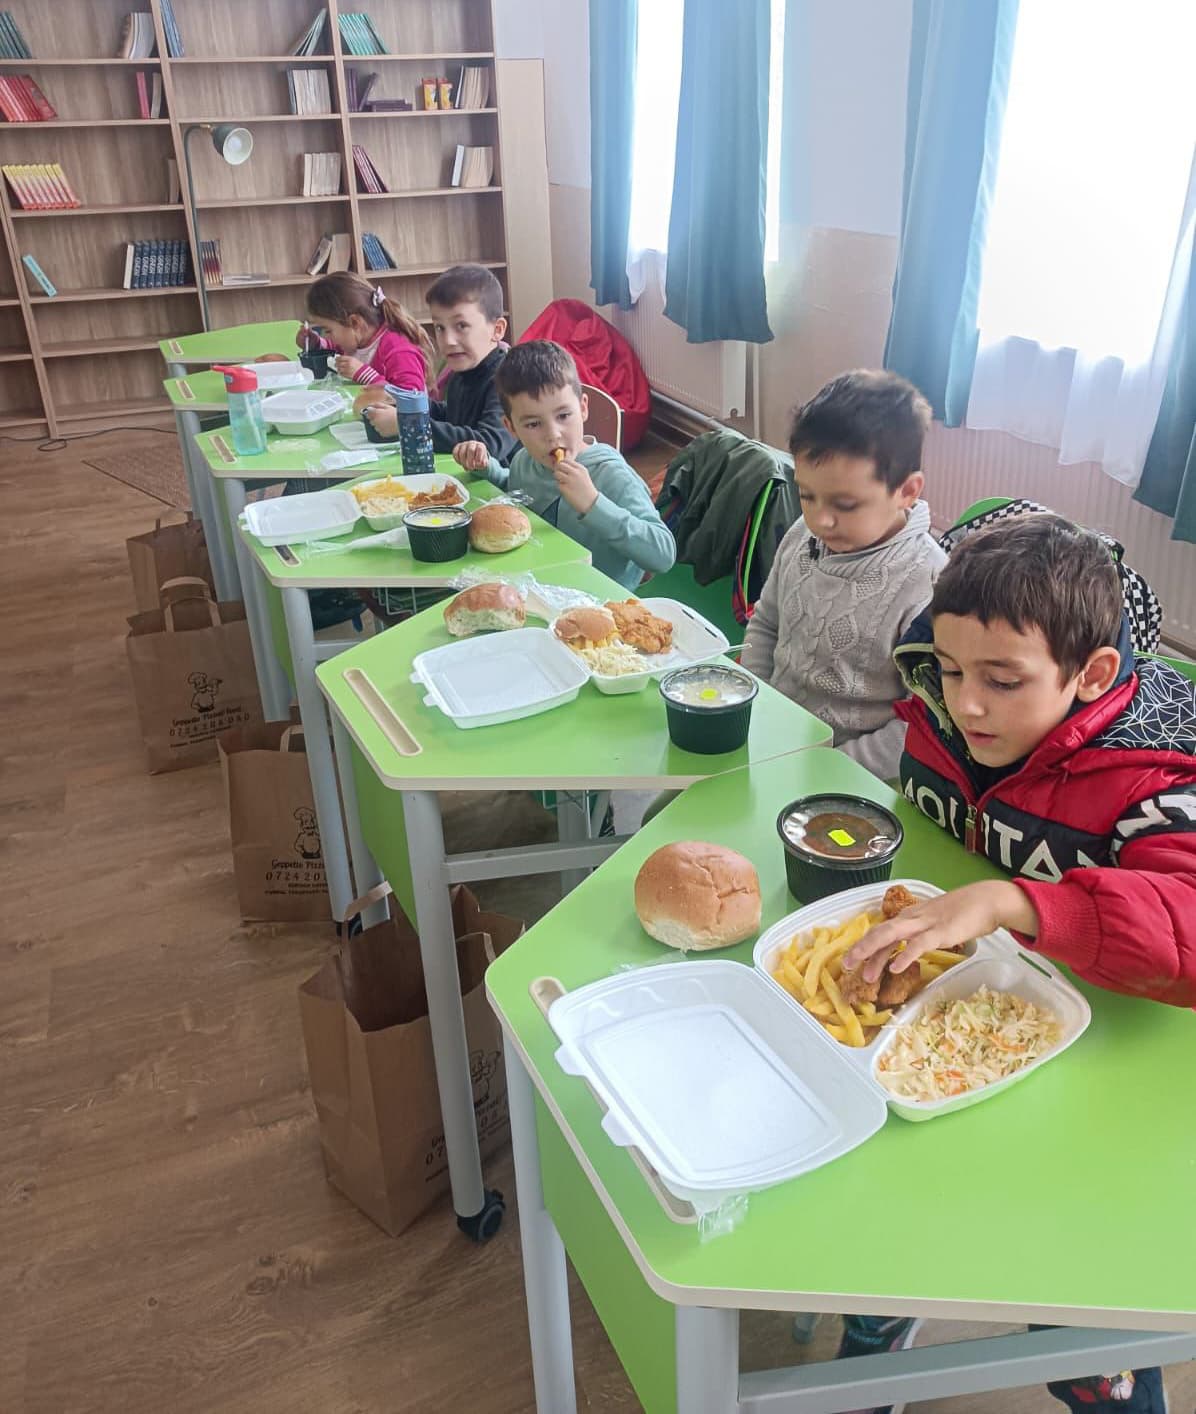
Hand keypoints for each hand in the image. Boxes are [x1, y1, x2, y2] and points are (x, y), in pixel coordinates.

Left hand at [334, 354, 363, 378]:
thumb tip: (341, 359)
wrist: (365, 374)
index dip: (337, 358)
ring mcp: (347, 370)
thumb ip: (348, 359)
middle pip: (338, 363)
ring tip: (339, 368)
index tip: (336, 359)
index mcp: (350, 359)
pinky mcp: (347, 375)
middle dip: (336, 364)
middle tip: (336, 364)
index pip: (340, 358)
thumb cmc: (361, 367)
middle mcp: (347, 364)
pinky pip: (341, 374)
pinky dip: (340, 373)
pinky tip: (342, 372)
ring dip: (338, 369)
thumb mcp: (355, 360)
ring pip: (338, 369)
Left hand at [364, 404, 396, 437]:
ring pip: (375, 426)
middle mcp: (375, 421)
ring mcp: (378, 428)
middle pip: (371, 420)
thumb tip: (369, 406)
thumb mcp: (387, 406)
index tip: (375, 411)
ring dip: (378, 424)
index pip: (368, 412)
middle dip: (375, 418)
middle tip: (384, 417)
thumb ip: (377, 405)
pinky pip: (380, 431)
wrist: (404, 424)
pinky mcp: (382, 434)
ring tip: (387, 422)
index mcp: (376, 413)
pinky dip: (383, 429)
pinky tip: (389, 426)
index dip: (371, 411)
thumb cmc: (396, 414)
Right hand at [453, 440, 489, 471]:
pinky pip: (455, 453)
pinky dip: (457, 460)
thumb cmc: (479, 459)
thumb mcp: (484, 462)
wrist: (473, 456)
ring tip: (466, 468)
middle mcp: (472, 443)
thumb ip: (484, 463)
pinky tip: (461, 464)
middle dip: (470, 460)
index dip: (479, 456)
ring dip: (463, 462)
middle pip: (471, 450)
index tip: (478, 463)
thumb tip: (481, 463)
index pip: (480, 449)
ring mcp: (464, 444)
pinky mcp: (457, 447)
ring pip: (462, 452)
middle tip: (471, 468)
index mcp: (480, 446)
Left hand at [552, 455, 598, 514]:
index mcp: (580, 468)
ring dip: (558, 478)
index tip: (562, 469)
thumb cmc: (586, 488)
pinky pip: (558, 484)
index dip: (562, 464)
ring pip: (556, 474)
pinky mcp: (565, 488)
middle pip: (559, 465)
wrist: (591, 502)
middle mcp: (575, 473)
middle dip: (558, 469)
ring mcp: (569, 480)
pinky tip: (567, 490)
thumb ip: (574, 469)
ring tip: (564, 483)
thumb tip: (562, 464)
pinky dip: (560, 487)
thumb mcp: (583, 475)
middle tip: (560, 475)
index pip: (566, 460)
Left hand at [842, 880, 1038, 981]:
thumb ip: (918, 935)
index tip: (851, 961)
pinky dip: (905, 955)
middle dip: (860, 950)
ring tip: (864, 971)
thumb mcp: (934, 924)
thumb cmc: (962, 914)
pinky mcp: (941, 931)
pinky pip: (919, 944)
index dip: (864, 946)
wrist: (987, 901)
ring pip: (892, 936)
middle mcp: (912, 918)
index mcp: (909, 917)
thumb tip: (904, 951)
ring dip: (874, 953)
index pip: (881, 932)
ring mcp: (926, 923)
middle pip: (879, 933)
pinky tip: (895, 967)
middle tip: (845, 967)